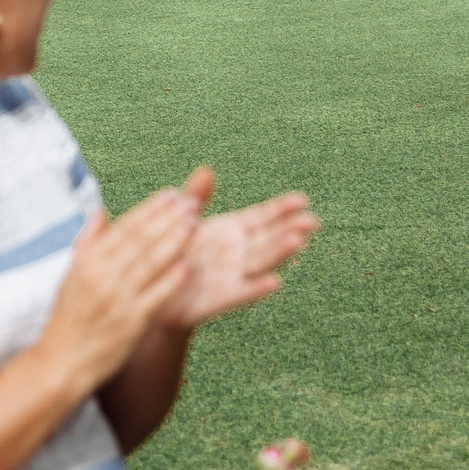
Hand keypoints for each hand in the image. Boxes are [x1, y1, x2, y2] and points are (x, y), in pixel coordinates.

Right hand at [34, 189, 196, 393]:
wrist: (61, 362)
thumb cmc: (68, 318)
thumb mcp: (70, 275)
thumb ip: (87, 241)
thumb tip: (100, 211)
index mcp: (87, 260)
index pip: (125, 227)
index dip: (150, 209)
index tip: (171, 194)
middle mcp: (102, 275)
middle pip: (141, 239)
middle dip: (169, 218)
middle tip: (191, 201)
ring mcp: (117, 298)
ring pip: (151, 262)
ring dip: (175, 241)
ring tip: (195, 223)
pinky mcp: (131, 323)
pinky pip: (156, 296)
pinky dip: (173, 280)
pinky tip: (189, 267)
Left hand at [157, 170, 317, 328]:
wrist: (155, 293)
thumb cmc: (174, 254)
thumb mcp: (184, 221)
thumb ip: (196, 198)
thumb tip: (206, 169)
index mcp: (231, 232)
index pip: (261, 218)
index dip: (281, 209)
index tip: (302, 200)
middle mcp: (236, 253)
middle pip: (267, 239)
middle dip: (289, 229)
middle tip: (313, 221)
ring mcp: (230, 276)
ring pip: (259, 263)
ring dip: (279, 253)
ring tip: (298, 242)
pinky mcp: (217, 299)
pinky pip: (239, 293)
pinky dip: (256, 288)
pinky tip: (275, 282)